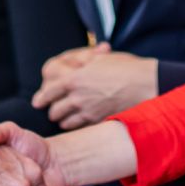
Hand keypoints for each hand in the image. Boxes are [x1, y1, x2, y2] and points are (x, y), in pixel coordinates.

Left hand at [32, 46, 156, 128]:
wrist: (145, 84)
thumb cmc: (125, 67)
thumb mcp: (100, 58)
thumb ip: (82, 62)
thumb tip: (74, 62)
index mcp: (74, 78)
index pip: (48, 91)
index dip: (41, 98)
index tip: (38, 101)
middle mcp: (77, 97)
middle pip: (53, 110)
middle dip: (53, 108)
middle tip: (55, 107)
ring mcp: (87, 112)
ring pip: (64, 122)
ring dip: (63, 119)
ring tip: (67, 115)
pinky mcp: (97, 121)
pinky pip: (78, 127)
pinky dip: (76, 125)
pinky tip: (80, 120)